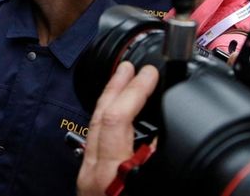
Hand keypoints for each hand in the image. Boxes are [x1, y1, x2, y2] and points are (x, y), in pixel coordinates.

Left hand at [76, 62, 158, 195]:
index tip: (148, 73)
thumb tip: (162, 138)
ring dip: (111, 99)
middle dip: (116, 86)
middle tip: (129, 66)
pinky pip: (96, 139)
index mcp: (109, 174)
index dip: (133, 91)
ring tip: (123, 81)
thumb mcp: (153, 192)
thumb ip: (155, 163)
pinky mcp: (89, 179)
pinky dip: (108, 120)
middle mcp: (93, 171)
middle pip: (99, 116)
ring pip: (94, 126)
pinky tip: (118, 116)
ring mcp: (87, 174)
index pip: (115, 119)